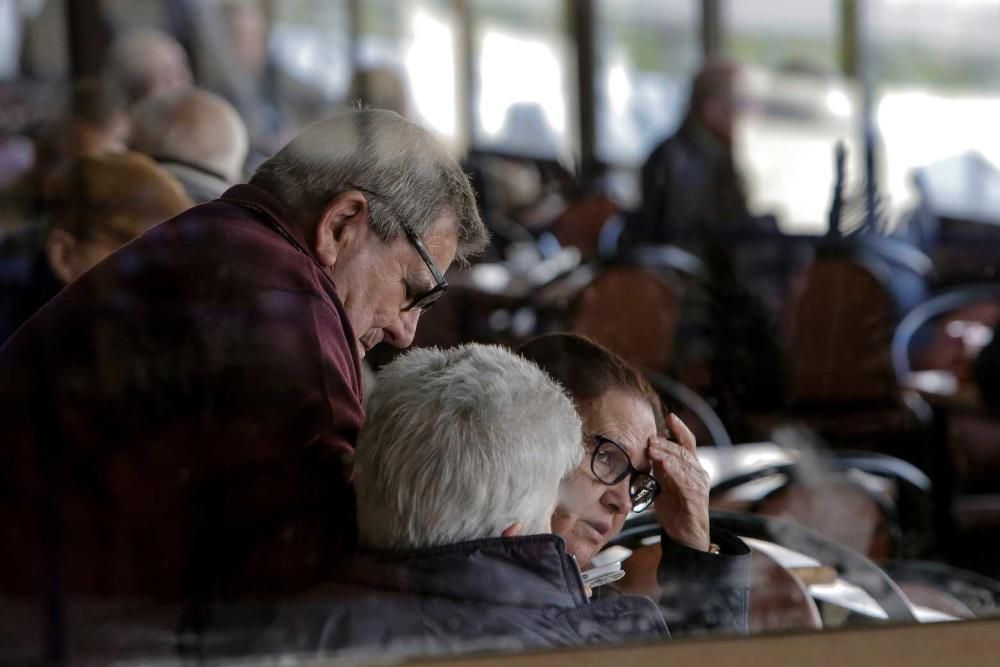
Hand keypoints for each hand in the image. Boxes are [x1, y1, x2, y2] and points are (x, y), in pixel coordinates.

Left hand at [647, 413, 710, 551]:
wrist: (685, 537)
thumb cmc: (674, 511)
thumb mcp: (662, 485)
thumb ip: (658, 469)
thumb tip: (646, 452)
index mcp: (690, 468)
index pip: (687, 442)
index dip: (679, 428)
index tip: (669, 416)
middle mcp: (698, 473)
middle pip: (683, 450)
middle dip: (666, 443)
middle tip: (650, 439)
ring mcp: (700, 485)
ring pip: (685, 462)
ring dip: (668, 454)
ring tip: (653, 449)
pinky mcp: (697, 498)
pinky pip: (686, 481)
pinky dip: (674, 471)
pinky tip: (664, 465)